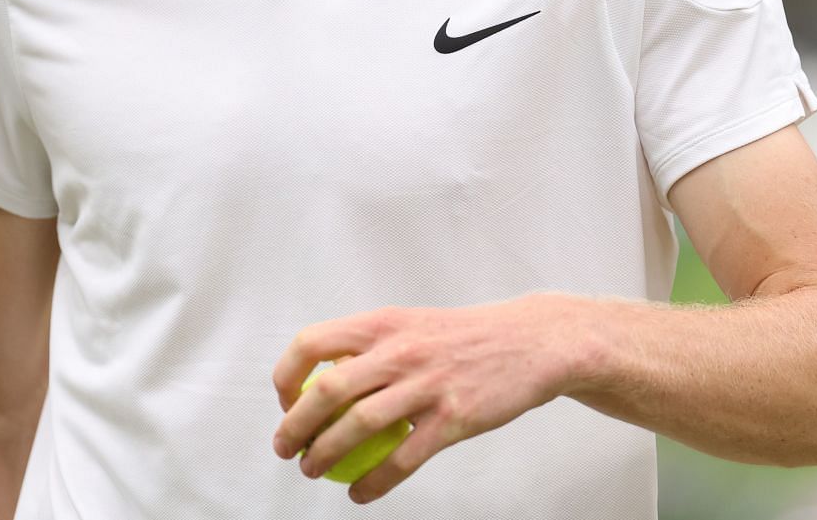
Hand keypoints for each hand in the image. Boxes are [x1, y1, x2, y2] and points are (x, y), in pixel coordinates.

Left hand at [270, 293, 582, 503]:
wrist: (530, 341)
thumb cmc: (466, 336)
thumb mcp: (412, 324)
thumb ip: (371, 345)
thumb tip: (321, 379)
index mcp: (384, 323)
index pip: (312, 343)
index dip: (287, 376)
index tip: (286, 402)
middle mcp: (400, 350)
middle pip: (326, 391)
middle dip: (294, 427)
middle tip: (286, 449)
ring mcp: (427, 385)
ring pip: (357, 427)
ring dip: (324, 456)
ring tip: (313, 470)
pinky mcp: (453, 419)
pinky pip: (402, 460)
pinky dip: (373, 483)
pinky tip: (361, 494)